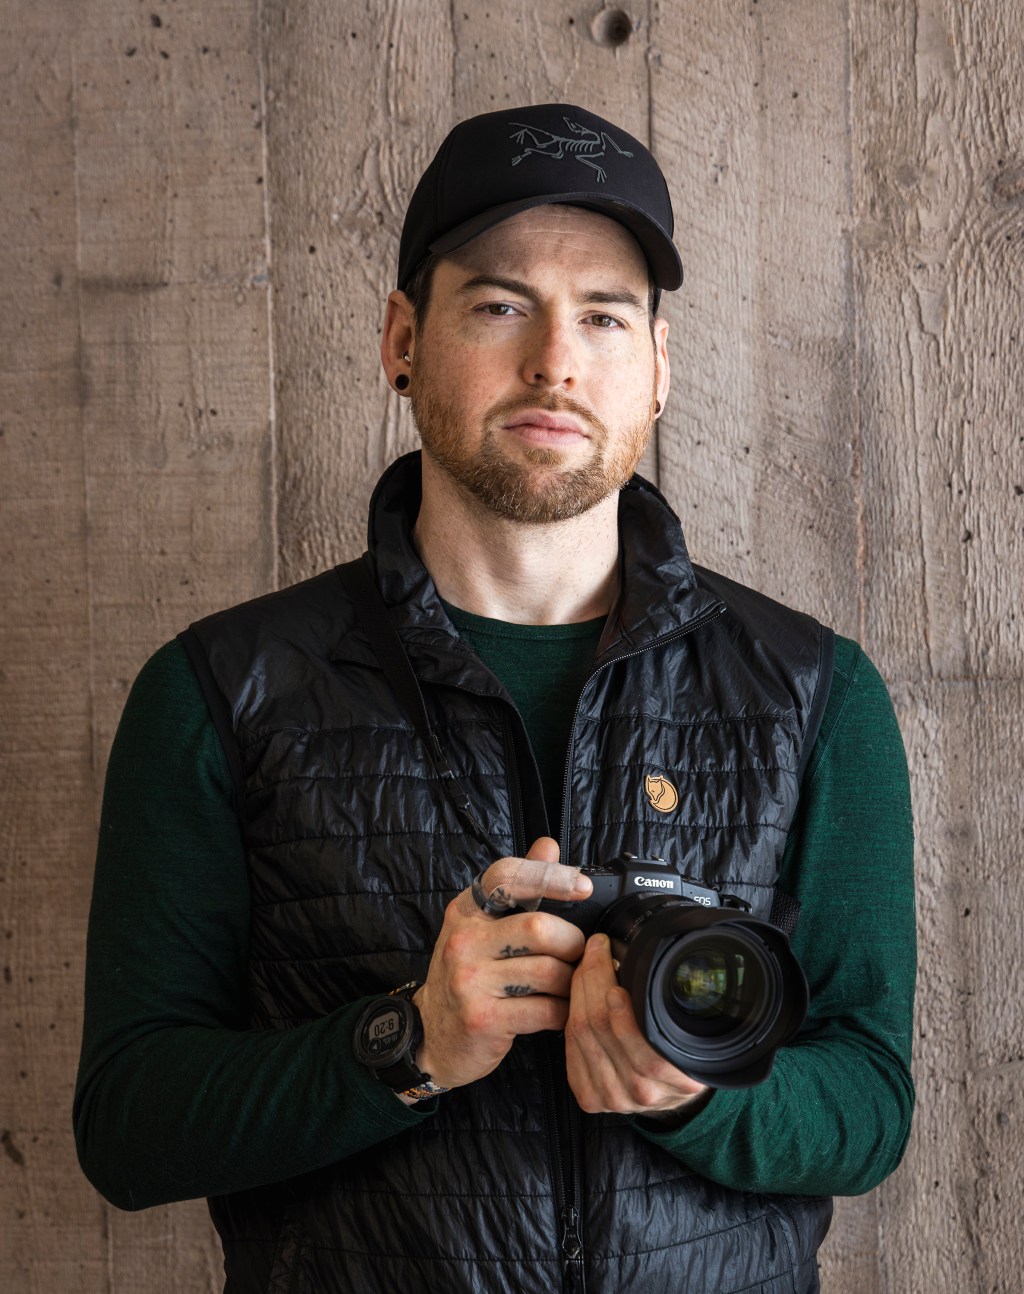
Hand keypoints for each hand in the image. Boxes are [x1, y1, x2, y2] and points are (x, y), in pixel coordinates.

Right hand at [412, 838, 591, 1091]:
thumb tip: (548, 845)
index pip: (508, 877)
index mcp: (466, 910)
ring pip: (548, 971)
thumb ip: (519, 887)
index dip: (550, 876)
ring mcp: (470, 980)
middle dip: (572, 943)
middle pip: (539, 928)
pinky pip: (545, 1010)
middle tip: (579, 955)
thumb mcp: (483, 927)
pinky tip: (559, 1012)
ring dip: (572, 981)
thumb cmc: (467, 976)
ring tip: (570, 986)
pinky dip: (563, 1012)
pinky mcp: (483, 1018)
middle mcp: (463, 940)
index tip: (583, 887)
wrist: (430, 1034)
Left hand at [566, 932, 708, 1115]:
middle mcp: (643, 1091)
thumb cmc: (683, 1054)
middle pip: (599, 1022)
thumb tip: (632, 955)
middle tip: (593, 950)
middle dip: (591, 976)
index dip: (610, 979)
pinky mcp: (590, 1098)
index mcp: (677, 1075)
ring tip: (586, 968)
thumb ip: (667, 1004)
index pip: (632, 1023)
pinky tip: (579, 999)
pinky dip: (571, 1017)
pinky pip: (571, 1048)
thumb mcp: (693, 1030)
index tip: (604, 947)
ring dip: (578, 992)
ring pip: (580, 1032)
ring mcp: (614, 1098)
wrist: (672, 1094)